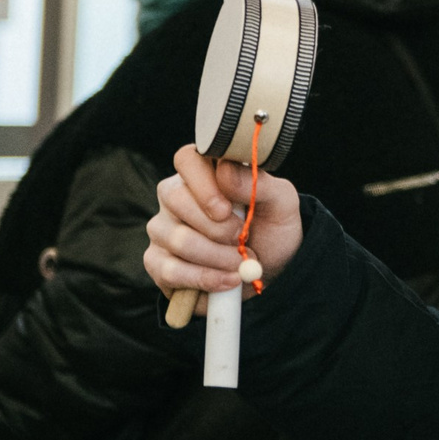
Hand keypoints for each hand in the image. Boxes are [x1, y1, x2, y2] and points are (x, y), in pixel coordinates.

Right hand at [143, 144, 304, 309]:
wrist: (269, 271)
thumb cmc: (271, 228)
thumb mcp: (280, 203)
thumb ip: (257, 183)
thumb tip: (225, 170)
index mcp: (205, 172)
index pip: (186, 159)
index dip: (203, 183)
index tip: (226, 210)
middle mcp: (176, 195)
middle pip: (175, 199)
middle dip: (216, 228)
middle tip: (242, 239)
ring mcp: (163, 228)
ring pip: (178, 239)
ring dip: (217, 257)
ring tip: (241, 263)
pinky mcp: (157, 262)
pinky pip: (170, 270)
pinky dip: (206, 278)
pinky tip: (228, 280)